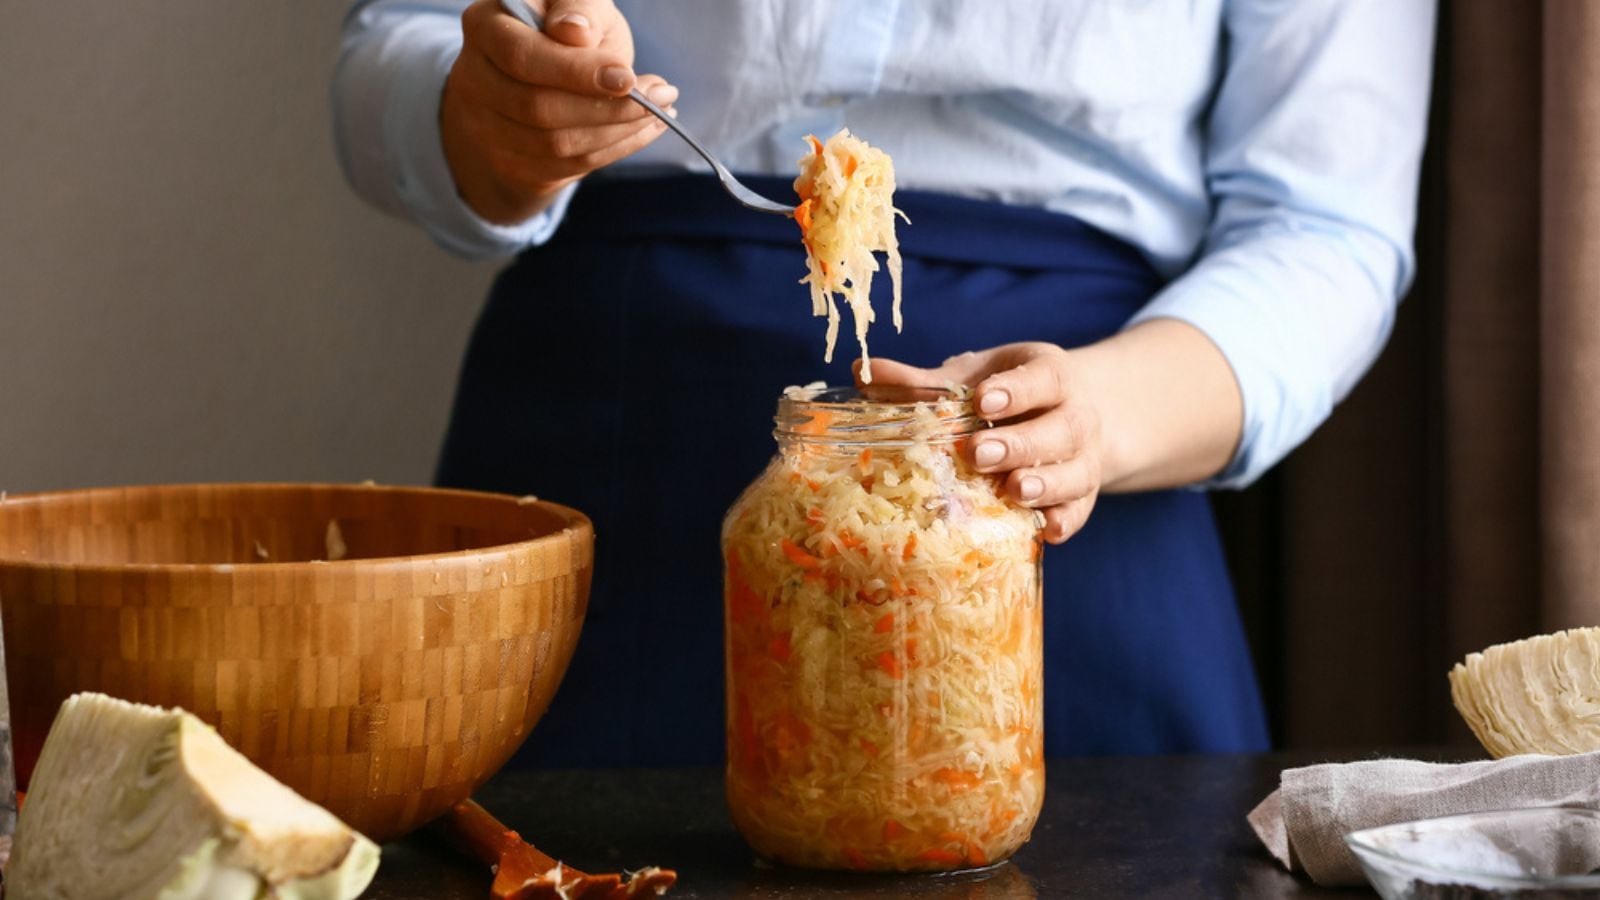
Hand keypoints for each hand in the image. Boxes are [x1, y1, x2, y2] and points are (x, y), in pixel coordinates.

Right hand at [441, 0, 675, 223]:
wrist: (547, 77)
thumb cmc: (569, 29)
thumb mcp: (580, 3)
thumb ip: (578, 5)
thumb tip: (574, 31)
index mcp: (483, 26)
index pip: (522, 57)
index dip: (575, 71)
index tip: (628, 77)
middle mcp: (472, 78)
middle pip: (537, 107)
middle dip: (608, 106)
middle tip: (661, 95)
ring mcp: (486, 127)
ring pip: (555, 144)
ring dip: (618, 130)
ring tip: (661, 110)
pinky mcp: (510, 162)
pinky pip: (568, 167)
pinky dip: (616, 149)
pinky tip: (644, 130)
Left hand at [863, 343, 1103, 543]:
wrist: (1066, 412)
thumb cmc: (1006, 395)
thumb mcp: (973, 377)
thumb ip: (924, 381)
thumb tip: (863, 372)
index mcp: (1050, 375)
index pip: (1044, 378)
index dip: (1017, 390)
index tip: (981, 401)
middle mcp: (1077, 415)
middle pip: (1063, 429)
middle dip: (1021, 443)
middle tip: (978, 454)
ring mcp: (1084, 458)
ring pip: (1077, 472)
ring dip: (1046, 484)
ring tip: (1014, 491)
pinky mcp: (1084, 496)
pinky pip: (1081, 511)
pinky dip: (1065, 522)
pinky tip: (1045, 531)